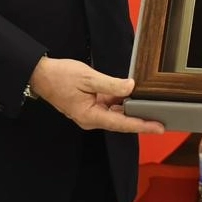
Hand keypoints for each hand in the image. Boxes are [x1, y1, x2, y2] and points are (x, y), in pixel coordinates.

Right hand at [28, 57, 165, 133]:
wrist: (41, 75)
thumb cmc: (60, 76)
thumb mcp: (88, 77)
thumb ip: (111, 84)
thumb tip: (131, 87)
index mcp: (90, 116)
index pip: (122, 123)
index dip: (142, 125)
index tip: (158, 127)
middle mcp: (91, 119)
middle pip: (121, 121)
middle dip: (140, 120)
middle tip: (161, 118)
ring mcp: (90, 113)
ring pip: (115, 113)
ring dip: (131, 110)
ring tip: (151, 107)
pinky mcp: (89, 106)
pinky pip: (108, 106)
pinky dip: (120, 101)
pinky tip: (131, 96)